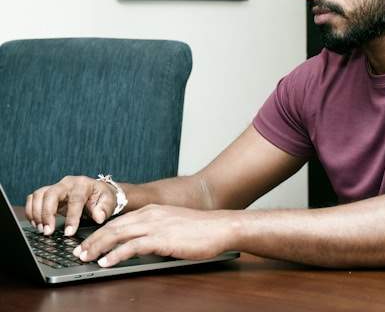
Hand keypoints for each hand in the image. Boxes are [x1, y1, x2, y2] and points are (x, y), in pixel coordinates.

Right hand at [25, 175, 117, 235]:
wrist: (97, 192)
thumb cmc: (103, 197)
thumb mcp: (108, 202)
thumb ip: (104, 209)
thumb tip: (98, 217)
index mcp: (83, 184)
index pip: (75, 199)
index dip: (71, 217)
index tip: (69, 232)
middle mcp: (67, 183)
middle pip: (51, 194)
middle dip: (47, 214)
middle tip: (47, 232)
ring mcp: (56, 187)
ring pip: (39, 195)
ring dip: (37, 213)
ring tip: (42, 230)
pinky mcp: (48, 194)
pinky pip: (34, 198)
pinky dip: (31, 211)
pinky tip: (37, 224)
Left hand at [73, 204, 235, 266]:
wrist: (219, 227)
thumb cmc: (200, 229)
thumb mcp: (172, 225)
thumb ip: (155, 231)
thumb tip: (140, 245)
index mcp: (151, 211)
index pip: (119, 220)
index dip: (101, 231)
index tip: (88, 241)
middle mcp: (149, 214)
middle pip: (113, 226)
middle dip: (93, 239)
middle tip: (78, 251)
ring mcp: (154, 225)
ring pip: (117, 234)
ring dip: (98, 247)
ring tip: (84, 257)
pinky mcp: (160, 238)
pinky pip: (132, 246)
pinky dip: (115, 254)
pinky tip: (106, 262)